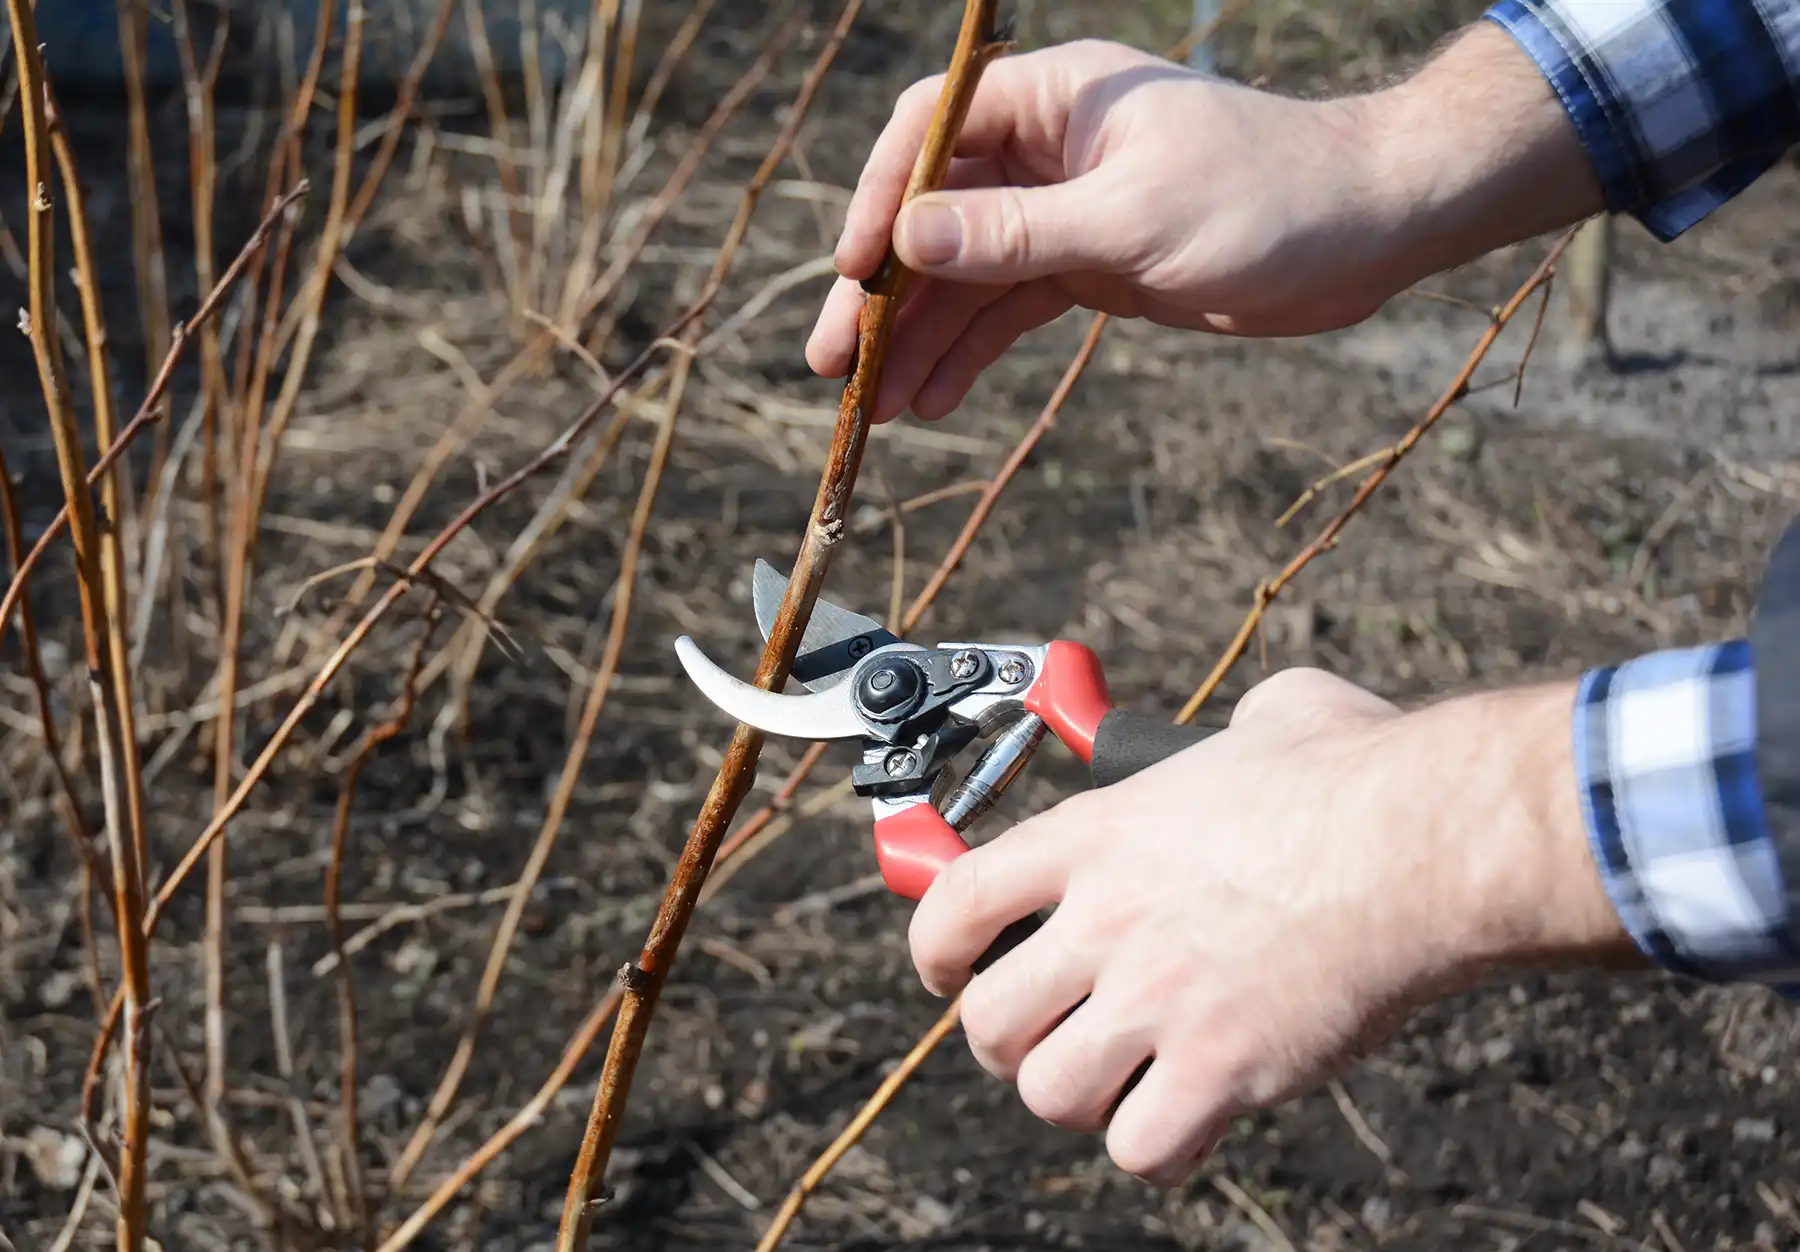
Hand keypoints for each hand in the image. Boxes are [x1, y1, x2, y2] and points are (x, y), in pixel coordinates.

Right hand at [808, 30, 1601, 423]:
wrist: (1363, 233)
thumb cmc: (1266, 198)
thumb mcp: (1134, 219)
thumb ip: (1018, 235)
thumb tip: (909, 238)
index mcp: (1053, 100)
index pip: (931, 134)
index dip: (880, 201)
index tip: (854, 273)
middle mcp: (1046, 150)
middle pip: (934, 217)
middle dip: (884, 293)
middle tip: (835, 363)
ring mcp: (1063, 211)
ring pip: (966, 275)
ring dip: (920, 338)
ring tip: (875, 408)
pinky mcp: (1088, 266)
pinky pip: (1009, 309)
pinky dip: (971, 353)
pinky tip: (933, 400)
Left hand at [907, 668, 1636, 1184]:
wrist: (1432, 839)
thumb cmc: (1364, 773)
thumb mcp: (1268, 719)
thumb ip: (1225, 734)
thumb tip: (1250, 732)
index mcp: (1099, 835)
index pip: (956, 902)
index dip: (936, 950)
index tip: (948, 972)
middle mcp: (1108, 919)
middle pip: (988, 1020)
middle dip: (1009, 1042)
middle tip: (1053, 1038)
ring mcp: (1158, 998)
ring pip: (1049, 1093)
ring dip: (1082, 1098)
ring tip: (1125, 1082)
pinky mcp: (1222, 1067)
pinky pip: (1142, 1148)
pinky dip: (1160, 1146)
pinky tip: (1195, 1118)